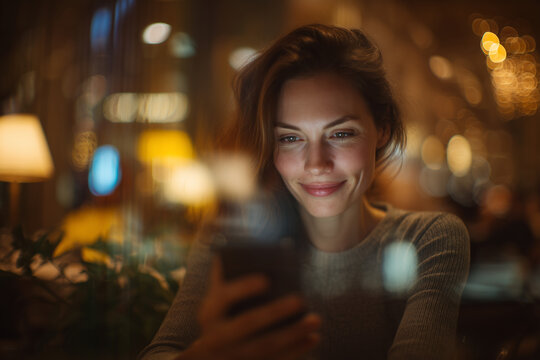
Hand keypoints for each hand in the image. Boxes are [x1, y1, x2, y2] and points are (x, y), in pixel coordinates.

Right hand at [179, 257, 320, 359]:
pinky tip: (313, 338)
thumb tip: (240, 243)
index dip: (244, 288)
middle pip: (248, 324)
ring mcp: (233, 356)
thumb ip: (225, 273)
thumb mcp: (216, 297)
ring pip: (265, 347)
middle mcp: (217, 337)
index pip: (224, 297)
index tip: (266, 279)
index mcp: (209, 312)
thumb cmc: (221, 314)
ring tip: (315, 319)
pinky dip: (296, 351)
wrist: (209, 357)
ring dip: (293, 334)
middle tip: (301, 299)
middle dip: (275, 312)